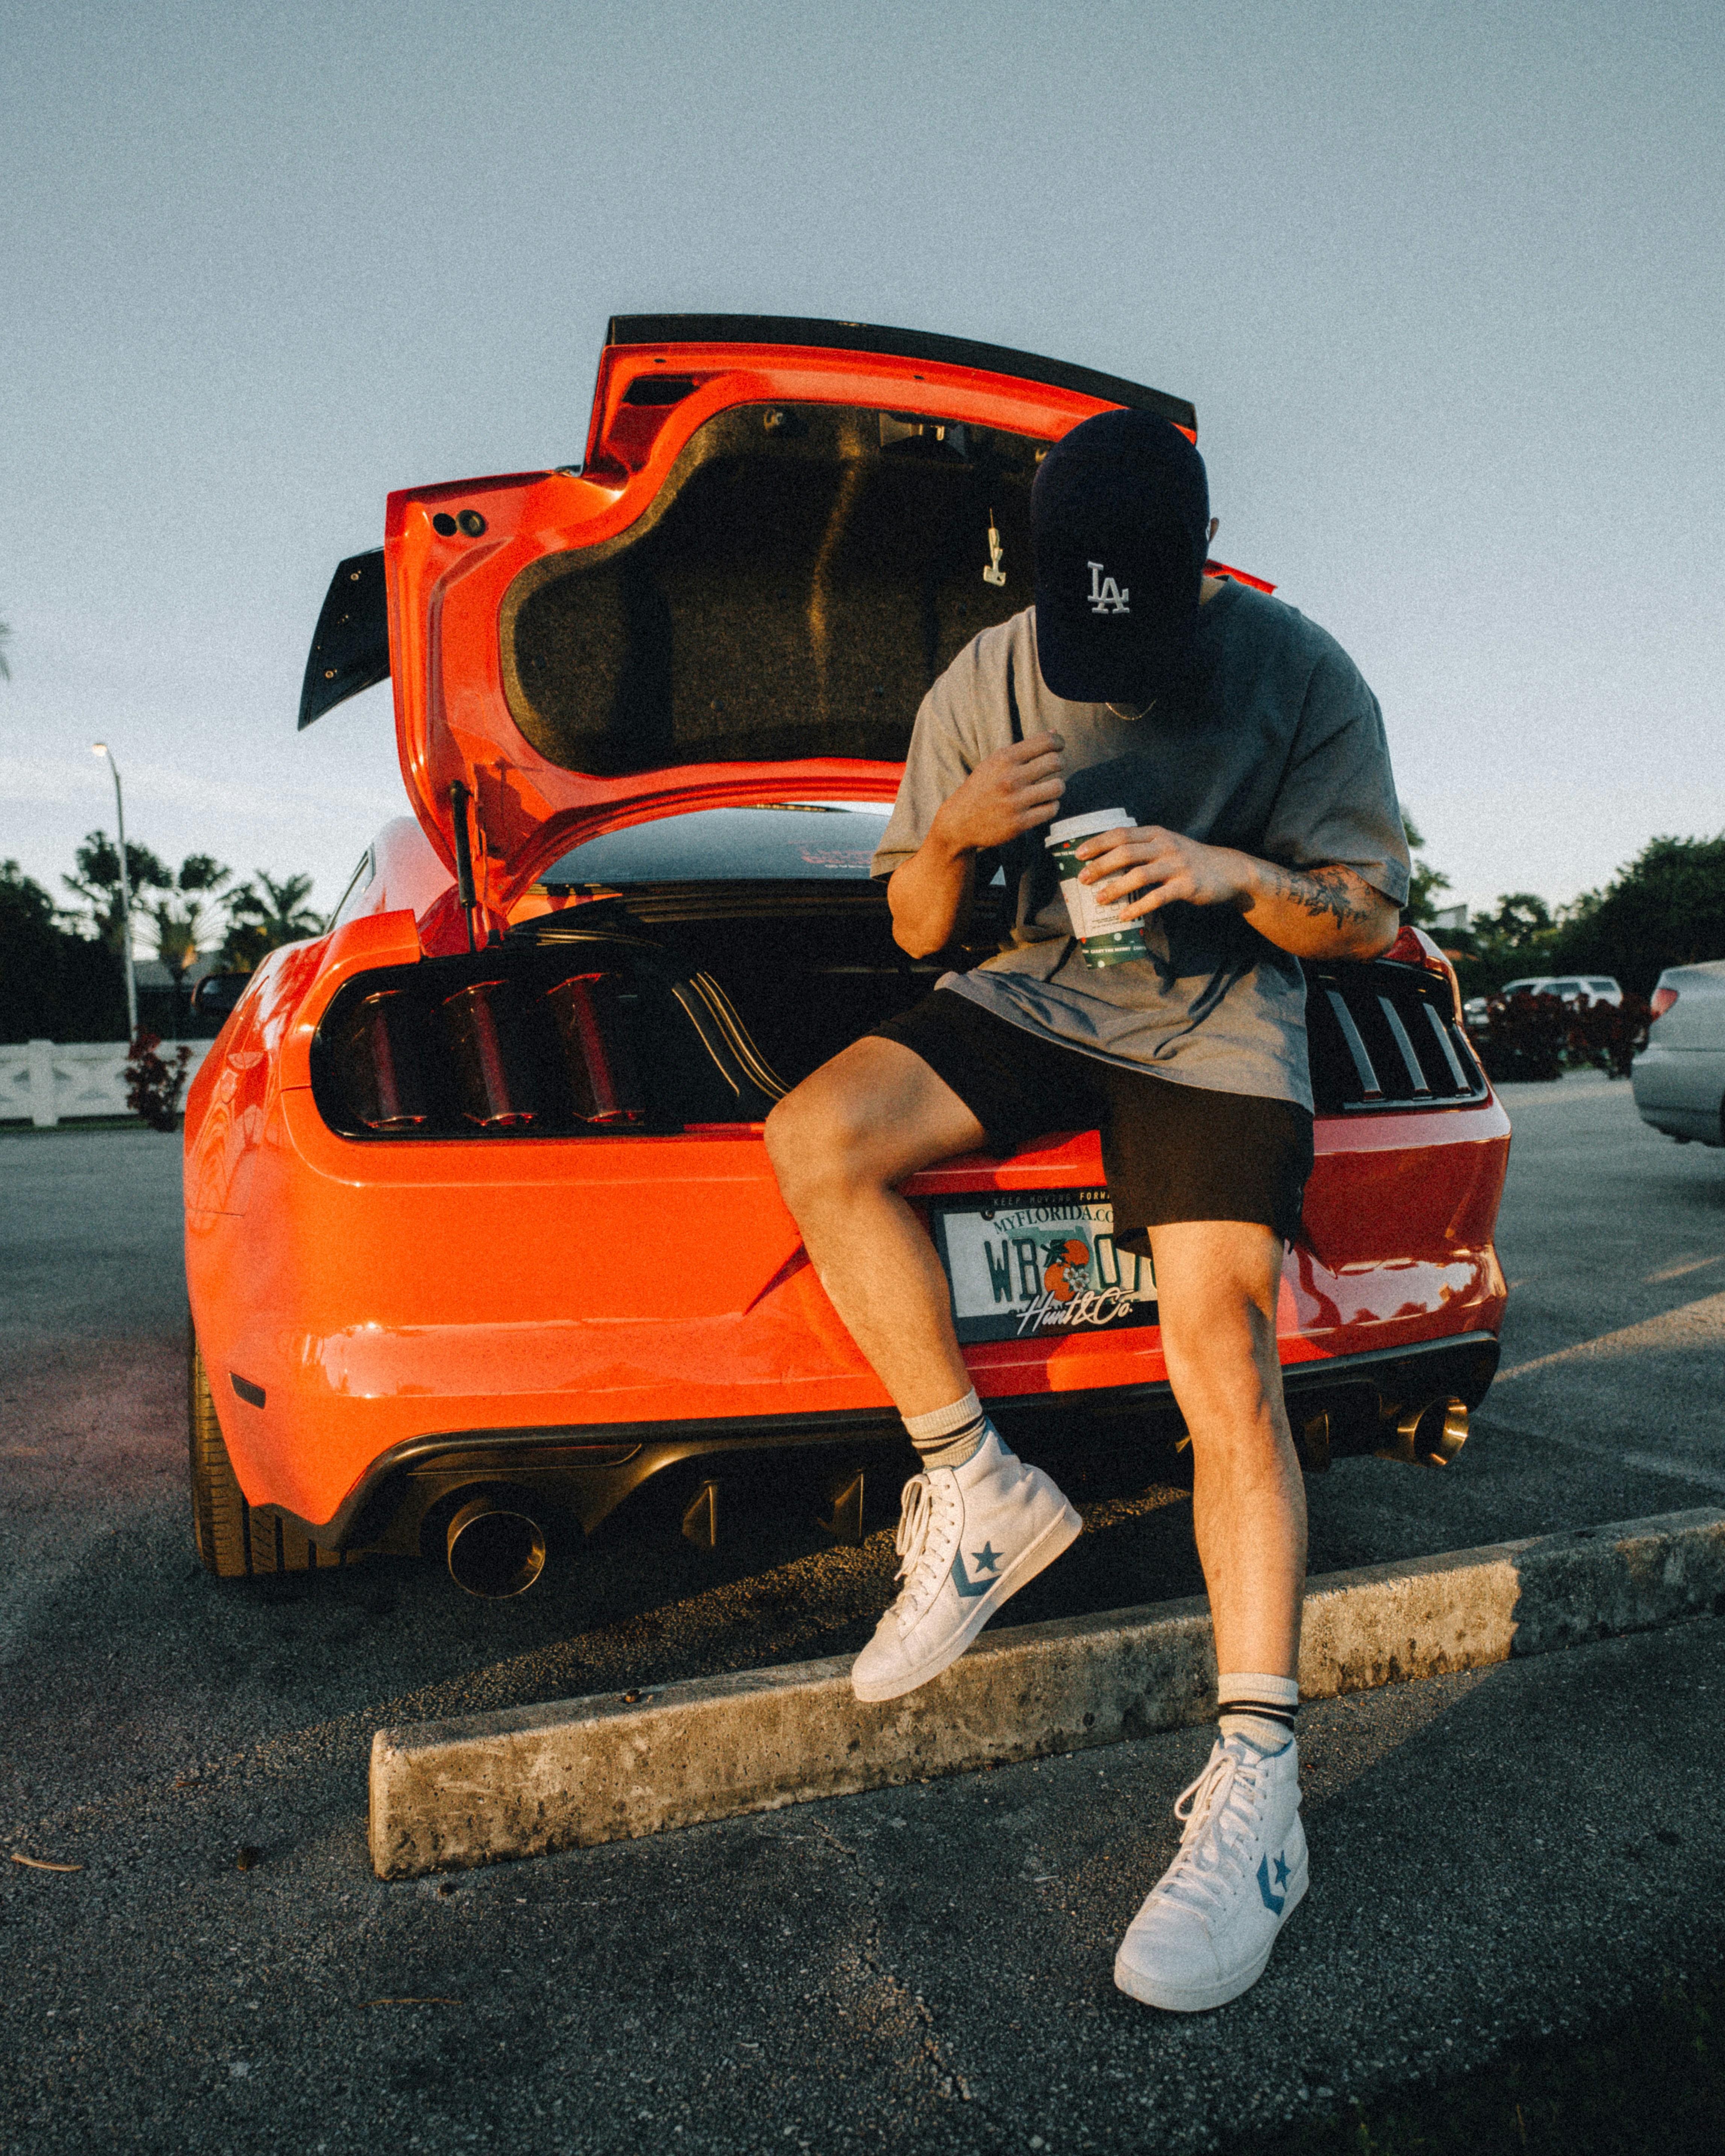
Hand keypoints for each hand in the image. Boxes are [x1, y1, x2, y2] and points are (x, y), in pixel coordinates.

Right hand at [930, 732, 1065, 855]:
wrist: (959, 821)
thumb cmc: (982, 788)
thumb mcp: (995, 763)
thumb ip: (1024, 749)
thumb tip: (1055, 733)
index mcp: (1004, 759)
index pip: (1046, 742)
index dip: (1059, 743)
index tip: (1059, 747)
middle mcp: (1010, 778)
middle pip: (1055, 762)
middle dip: (1060, 763)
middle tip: (1055, 768)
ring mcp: (1015, 802)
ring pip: (1057, 787)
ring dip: (1057, 787)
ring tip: (1048, 789)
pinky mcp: (1019, 823)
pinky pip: (1051, 809)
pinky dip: (1050, 806)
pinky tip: (1042, 805)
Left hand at [1076, 826, 1248, 917]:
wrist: (1228, 870)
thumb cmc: (1189, 860)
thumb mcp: (1166, 845)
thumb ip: (1142, 848)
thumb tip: (1106, 861)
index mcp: (1156, 834)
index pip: (1121, 835)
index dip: (1097, 843)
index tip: (1077, 854)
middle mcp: (1165, 846)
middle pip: (1125, 853)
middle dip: (1100, 866)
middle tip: (1082, 879)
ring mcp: (1177, 865)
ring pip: (1139, 875)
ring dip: (1115, 888)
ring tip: (1099, 900)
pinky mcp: (1187, 886)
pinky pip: (1158, 898)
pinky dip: (1138, 907)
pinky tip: (1125, 916)